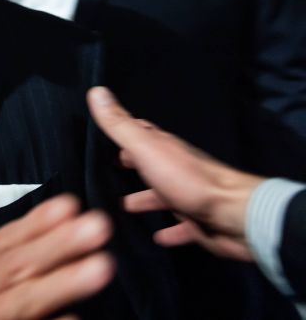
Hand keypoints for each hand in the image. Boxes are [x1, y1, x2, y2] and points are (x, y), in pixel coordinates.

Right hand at [87, 86, 262, 260]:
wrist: (233, 215)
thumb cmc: (186, 179)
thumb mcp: (146, 148)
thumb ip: (120, 125)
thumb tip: (97, 91)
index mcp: (163, 148)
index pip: (139, 132)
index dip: (120, 130)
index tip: (98, 133)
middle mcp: (174, 168)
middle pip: (147, 163)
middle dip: (128, 165)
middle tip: (101, 171)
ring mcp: (186, 195)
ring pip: (159, 195)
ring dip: (142, 199)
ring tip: (118, 207)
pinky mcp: (196, 222)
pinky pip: (178, 225)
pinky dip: (168, 230)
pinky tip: (156, 237)